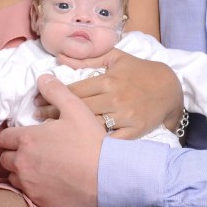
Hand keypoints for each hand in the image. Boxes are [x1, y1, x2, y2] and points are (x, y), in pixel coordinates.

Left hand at [0, 75, 102, 206]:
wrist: (105, 175)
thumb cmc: (89, 141)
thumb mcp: (75, 108)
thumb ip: (55, 91)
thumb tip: (42, 78)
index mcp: (27, 139)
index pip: (4, 137)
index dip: (13, 135)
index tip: (24, 135)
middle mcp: (22, 163)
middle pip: (4, 158)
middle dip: (14, 152)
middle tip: (30, 149)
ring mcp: (29, 183)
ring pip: (12, 176)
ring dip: (19, 170)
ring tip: (36, 165)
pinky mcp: (39, 199)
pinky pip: (25, 192)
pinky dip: (30, 185)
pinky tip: (46, 179)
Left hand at [36, 49, 182, 139]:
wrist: (170, 89)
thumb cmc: (140, 72)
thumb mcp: (115, 58)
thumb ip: (87, 58)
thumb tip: (60, 57)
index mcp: (108, 80)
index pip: (74, 91)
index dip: (52, 97)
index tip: (37, 102)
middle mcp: (115, 99)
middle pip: (77, 109)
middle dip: (53, 114)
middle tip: (36, 119)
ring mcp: (125, 117)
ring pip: (90, 126)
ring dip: (68, 131)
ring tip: (49, 136)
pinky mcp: (133, 132)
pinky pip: (109, 141)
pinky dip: (93, 146)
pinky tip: (76, 149)